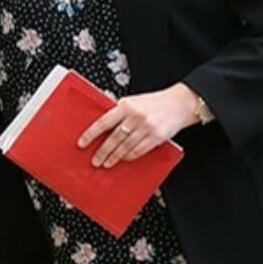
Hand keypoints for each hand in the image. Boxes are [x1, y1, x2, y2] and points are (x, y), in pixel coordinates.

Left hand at [77, 84, 198, 168]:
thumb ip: (121, 112)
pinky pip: (138, 151)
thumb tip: (104, 126)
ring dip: (114, 157)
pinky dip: (129, 156)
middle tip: (95, 160)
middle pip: (113, 138)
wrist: (180, 103)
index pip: (103, 122)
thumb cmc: (156, 102)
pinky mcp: (156, 137)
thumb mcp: (135, 101)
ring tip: (107, 162)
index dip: (91, 134)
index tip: (82, 143)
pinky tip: (124, 159)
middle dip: (102, 152)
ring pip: (125, 147)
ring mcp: (146, 128)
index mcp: (127, 105)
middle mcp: (136, 116)